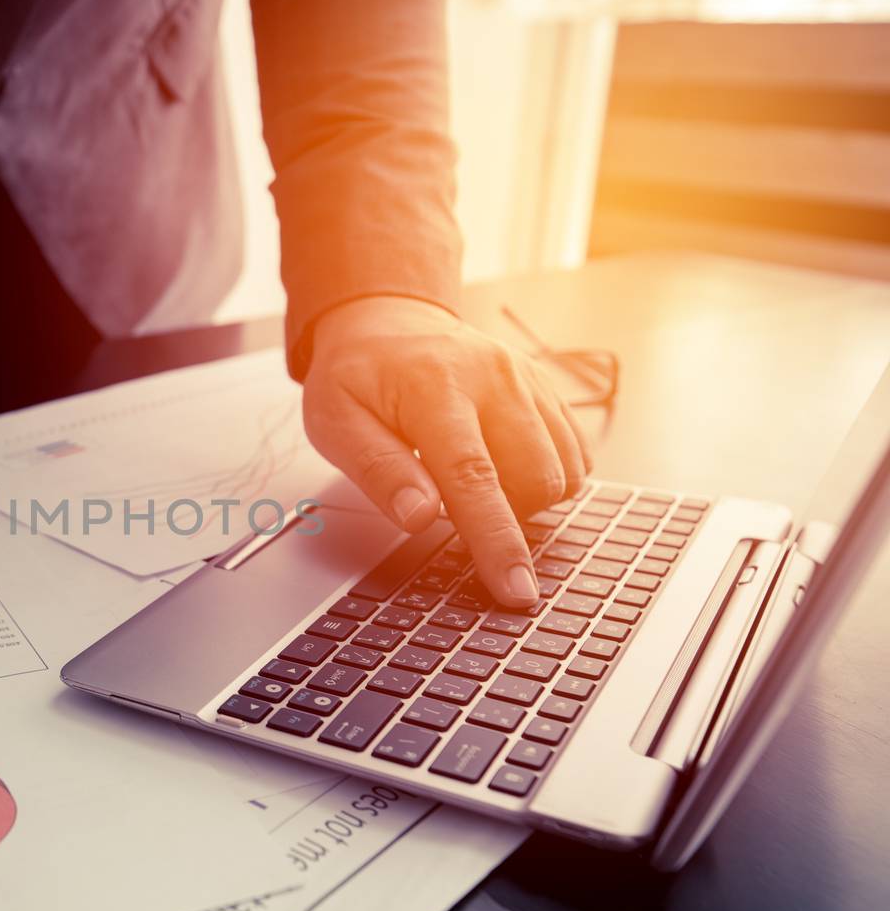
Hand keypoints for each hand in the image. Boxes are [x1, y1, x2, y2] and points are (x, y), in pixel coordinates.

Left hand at [302, 296, 590, 608]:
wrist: (388, 320)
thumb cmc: (356, 377)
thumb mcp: (335, 423)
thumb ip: (378, 471)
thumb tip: (420, 518)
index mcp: (435, 387)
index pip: (475, 477)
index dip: (497, 540)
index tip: (515, 590)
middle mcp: (495, 378)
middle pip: (536, 478)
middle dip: (507, 518)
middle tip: (452, 504)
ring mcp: (528, 380)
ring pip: (566, 470)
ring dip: (528, 500)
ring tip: (474, 483)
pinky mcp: (547, 389)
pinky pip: (576, 453)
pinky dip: (549, 478)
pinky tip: (503, 469)